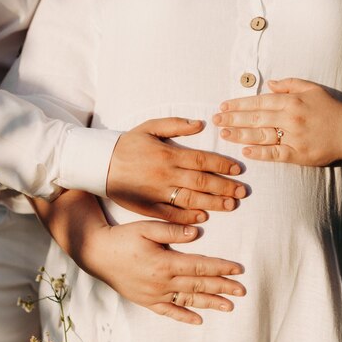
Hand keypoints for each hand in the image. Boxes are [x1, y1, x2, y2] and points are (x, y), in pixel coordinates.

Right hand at [29, 191, 245, 325]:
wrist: (96, 253)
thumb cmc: (122, 237)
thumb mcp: (146, 227)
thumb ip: (172, 230)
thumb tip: (197, 232)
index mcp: (165, 262)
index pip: (200, 266)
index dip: (221, 267)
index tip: (238, 269)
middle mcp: (162, 282)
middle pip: (199, 285)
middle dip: (222, 287)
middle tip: (242, 290)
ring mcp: (154, 294)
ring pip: (188, 300)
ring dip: (209, 303)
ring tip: (229, 306)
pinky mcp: (146, 300)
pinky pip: (168, 311)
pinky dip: (184, 316)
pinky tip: (198, 320)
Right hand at [107, 117, 246, 224]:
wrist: (99, 164)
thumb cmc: (127, 144)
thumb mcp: (149, 127)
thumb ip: (176, 124)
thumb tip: (201, 124)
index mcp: (168, 153)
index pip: (202, 160)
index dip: (222, 165)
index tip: (238, 170)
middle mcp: (165, 174)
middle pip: (202, 181)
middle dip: (225, 187)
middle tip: (242, 191)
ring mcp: (157, 192)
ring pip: (191, 199)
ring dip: (213, 203)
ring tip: (231, 205)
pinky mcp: (148, 207)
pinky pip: (171, 214)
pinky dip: (188, 217)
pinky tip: (203, 217)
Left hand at [212, 78, 341, 165]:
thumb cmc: (331, 110)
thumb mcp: (312, 89)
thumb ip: (290, 84)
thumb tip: (270, 84)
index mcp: (292, 101)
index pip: (259, 101)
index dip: (239, 104)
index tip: (223, 106)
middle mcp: (291, 117)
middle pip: (255, 117)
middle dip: (232, 119)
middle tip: (215, 120)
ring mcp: (294, 137)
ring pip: (261, 135)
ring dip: (239, 134)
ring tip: (223, 134)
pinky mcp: (299, 154)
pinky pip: (275, 154)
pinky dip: (259, 152)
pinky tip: (245, 151)